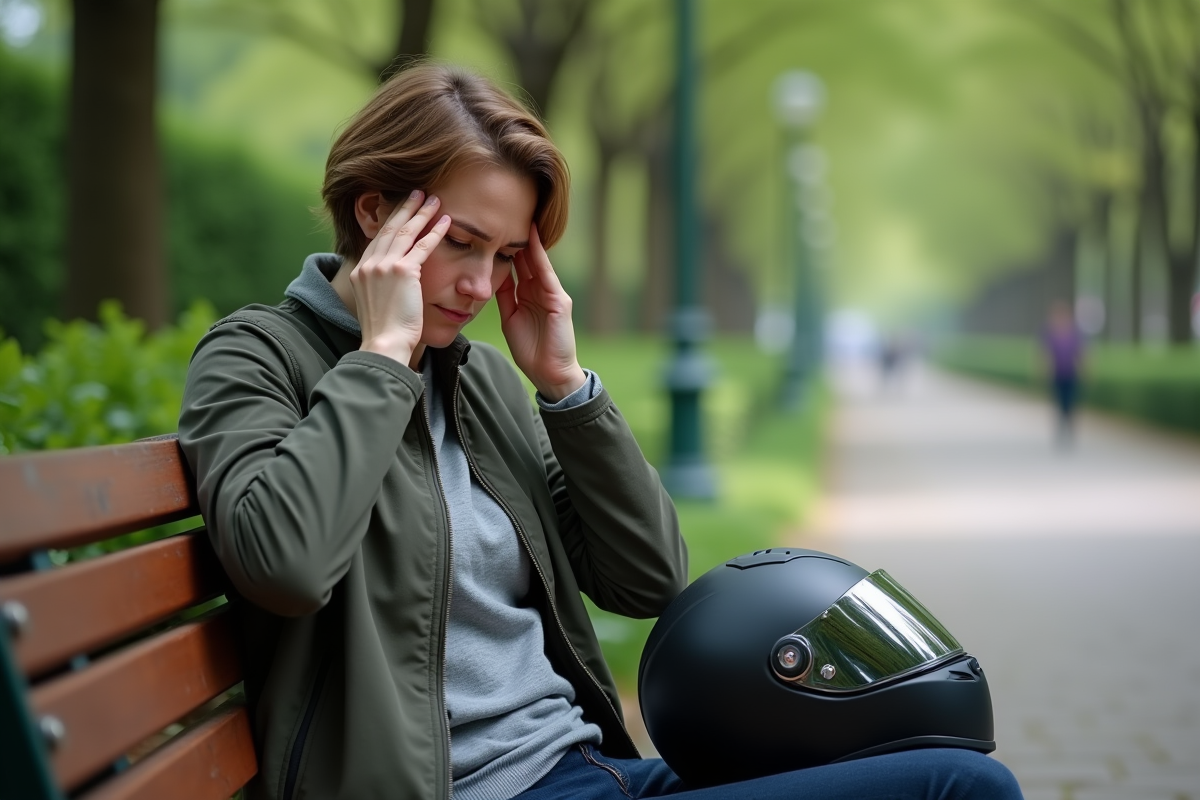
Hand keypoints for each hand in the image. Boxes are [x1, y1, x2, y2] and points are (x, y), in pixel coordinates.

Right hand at [351, 191, 449, 365]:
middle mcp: (369, 265)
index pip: (377, 239)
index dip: (391, 221)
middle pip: (388, 229)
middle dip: (404, 208)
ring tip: (434, 199)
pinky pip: (422, 247)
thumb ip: (381, 290)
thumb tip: (391, 289)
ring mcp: (383, 267)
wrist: (384, 344)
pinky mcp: (402, 272)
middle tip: (417, 193)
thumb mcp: (375, 306)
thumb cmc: (384, 333)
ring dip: (420, 213)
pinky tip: (446, 221)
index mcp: (360, 272)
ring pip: (405, 232)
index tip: (402, 209)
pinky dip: (435, 232)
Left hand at [496, 224, 585, 400]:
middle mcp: (542, 291)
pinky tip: (532, 241)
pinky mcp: (559, 301)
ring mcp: (552, 294)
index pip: (518, 267)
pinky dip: (539, 257)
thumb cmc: (531, 351)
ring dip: (528, 241)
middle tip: (507, 214)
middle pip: (527, 259)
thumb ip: (504, 298)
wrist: (550, 374)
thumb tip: (492, 278)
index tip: (494, 229)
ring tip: (519, 217)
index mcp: (529, 295)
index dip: (507, 249)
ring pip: (537, 262)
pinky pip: (546, 274)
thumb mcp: (511, 319)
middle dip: (517, 239)